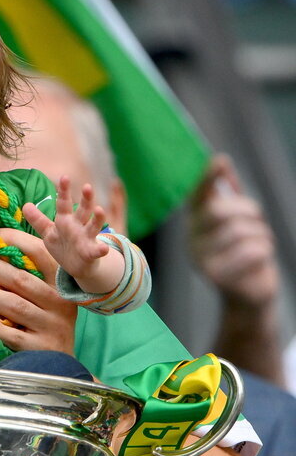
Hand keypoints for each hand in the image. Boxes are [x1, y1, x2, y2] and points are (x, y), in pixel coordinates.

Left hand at [0, 232, 76, 352]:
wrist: (60, 361)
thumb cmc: (47, 318)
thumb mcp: (47, 292)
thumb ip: (28, 270)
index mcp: (59, 282)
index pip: (39, 253)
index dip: (14, 240)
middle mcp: (58, 302)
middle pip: (21, 280)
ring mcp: (51, 325)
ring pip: (16, 306)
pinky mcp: (40, 347)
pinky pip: (14, 335)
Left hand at [23, 176, 122, 295]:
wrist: (76, 267)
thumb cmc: (62, 246)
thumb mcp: (48, 232)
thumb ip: (38, 219)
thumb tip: (25, 205)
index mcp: (65, 220)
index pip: (64, 203)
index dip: (64, 191)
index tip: (64, 177)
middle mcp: (78, 226)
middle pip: (83, 210)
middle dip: (86, 199)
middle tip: (87, 186)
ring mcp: (86, 239)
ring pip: (94, 226)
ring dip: (98, 218)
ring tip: (99, 210)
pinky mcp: (91, 253)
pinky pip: (97, 251)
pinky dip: (101, 250)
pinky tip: (104, 249)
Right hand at [189, 154, 279, 307]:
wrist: (249, 295)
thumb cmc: (244, 252)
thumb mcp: (238, 220)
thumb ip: (228, 192)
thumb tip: (220, 161)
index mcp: (195, 222)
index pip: (196, 195)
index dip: (206, 178)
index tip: (220, 161)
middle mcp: (191, 239)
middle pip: (219, 211)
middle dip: (249, 212)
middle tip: (258, 223)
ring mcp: (200, 258)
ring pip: (240, 231)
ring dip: (262, 235)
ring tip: (260, 244)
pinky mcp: (215, 276)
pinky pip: (251, 251)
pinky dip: (264, 252)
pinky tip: (259, 262)